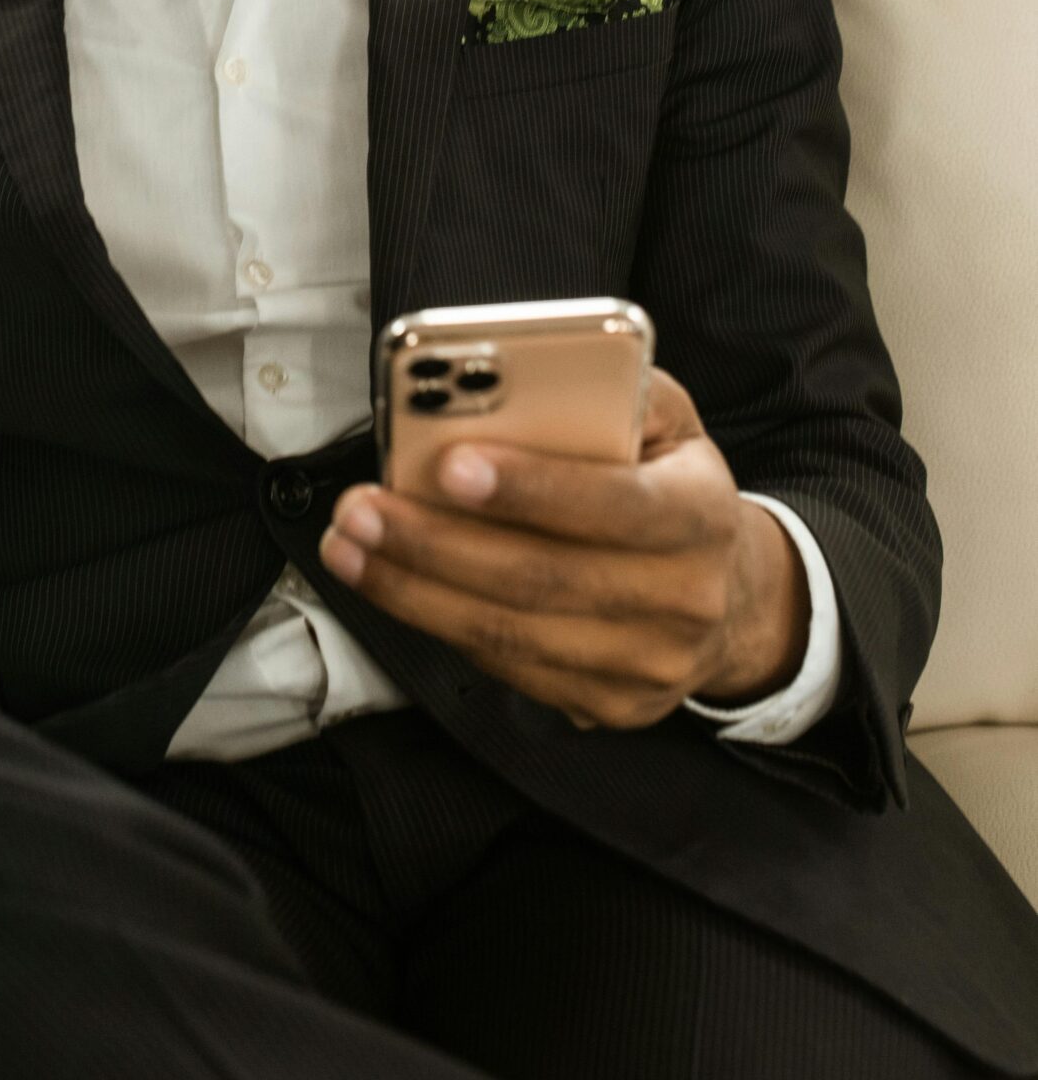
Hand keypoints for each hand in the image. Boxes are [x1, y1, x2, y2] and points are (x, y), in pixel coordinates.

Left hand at [319, 366, 808, 730]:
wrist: (730, 593)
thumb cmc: (668, 482)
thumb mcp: (667, 420)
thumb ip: (611, 389)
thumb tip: (518, 373)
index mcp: (703, 512)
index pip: (617, 503)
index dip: (533, 487)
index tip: (450, 464)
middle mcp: (687, 599)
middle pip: (543, 578)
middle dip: (436, 542)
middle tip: (361, 508)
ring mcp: (650, 665)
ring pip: (511, 634)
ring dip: (414, 590)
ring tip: (349, 544)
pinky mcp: (612, 706)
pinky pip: (508, 669)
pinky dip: (437, 622)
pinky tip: (389, 583)